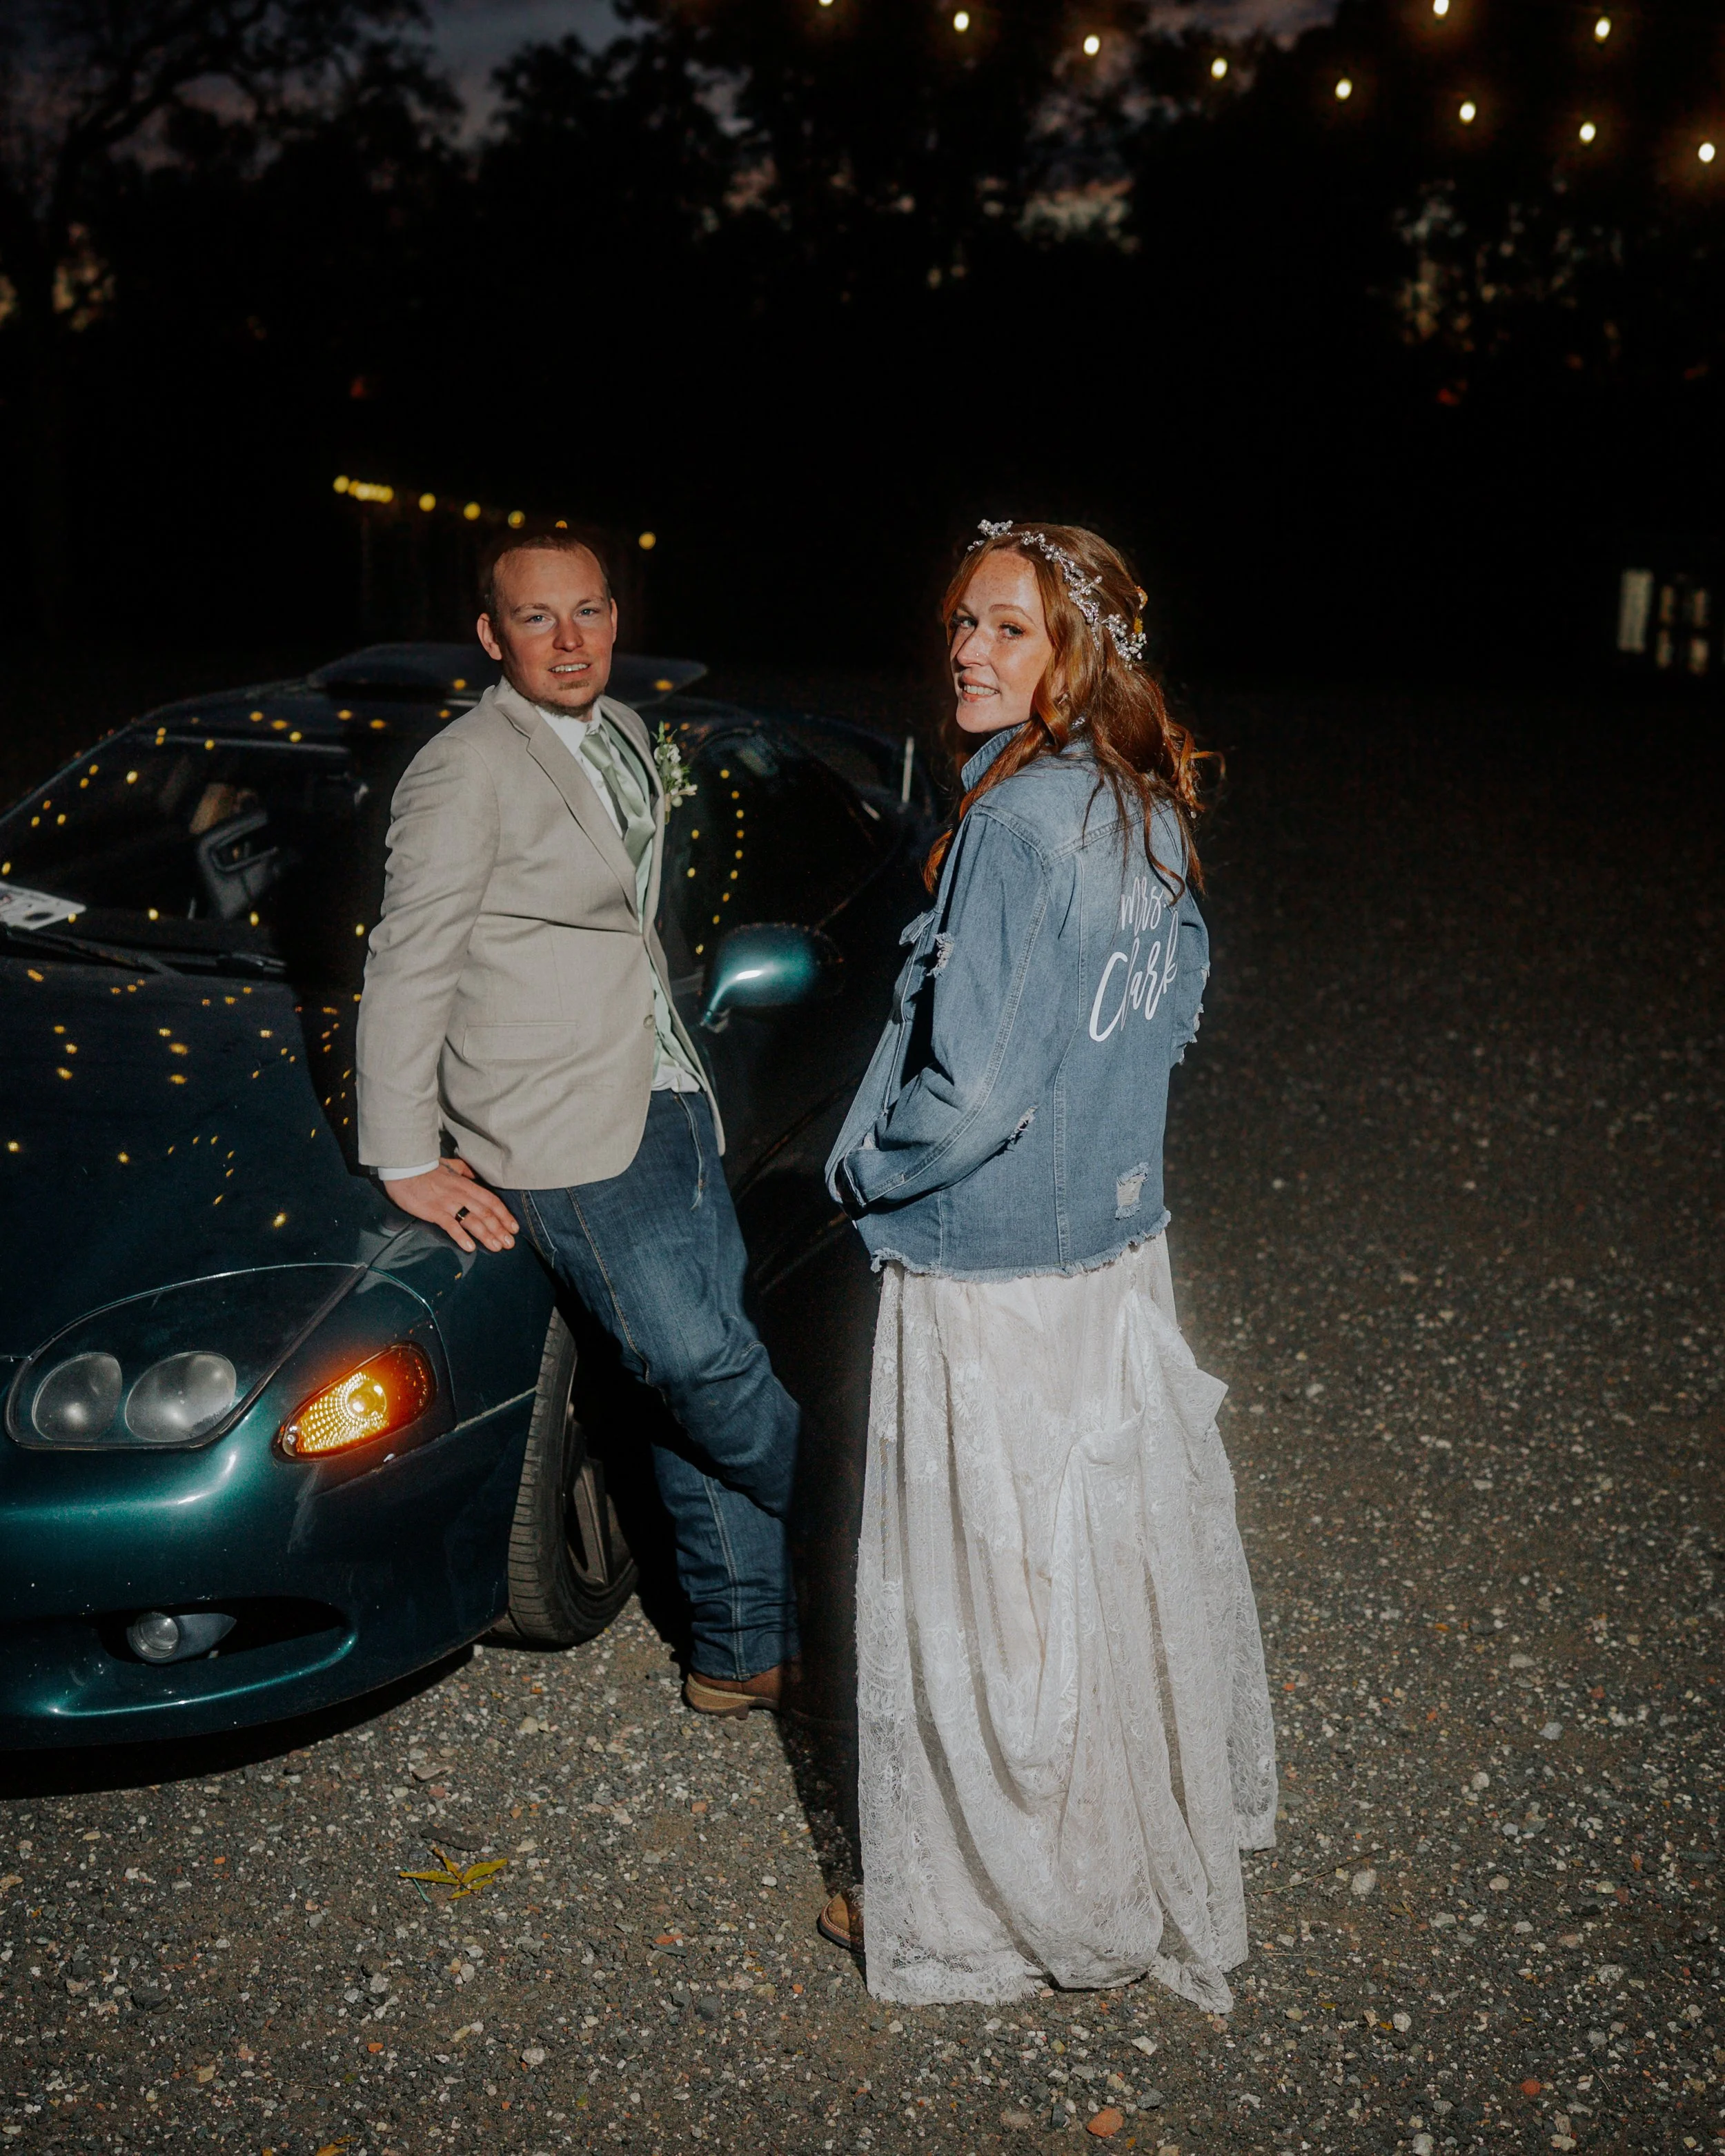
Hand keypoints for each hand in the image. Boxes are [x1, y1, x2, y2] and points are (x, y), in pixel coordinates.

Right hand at [383, 1158, 518, 1253]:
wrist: (404, 1168)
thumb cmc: (426, 1167)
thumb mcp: (451, 1164)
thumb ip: (465, 1170)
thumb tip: (476, 1175)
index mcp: (466, 1184)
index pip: (491, 1201)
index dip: (504, 1215)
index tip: (514, 1228)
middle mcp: (461, 1195)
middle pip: (486, 1213)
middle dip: (500, 1229)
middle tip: (510, 1244)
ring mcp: (448, 1204)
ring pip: (472, 1221)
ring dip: (486, 1235)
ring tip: (497, 1247)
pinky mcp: (434, 1212)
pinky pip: (450, 1226)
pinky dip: (461, 1237)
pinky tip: (470, 1248)